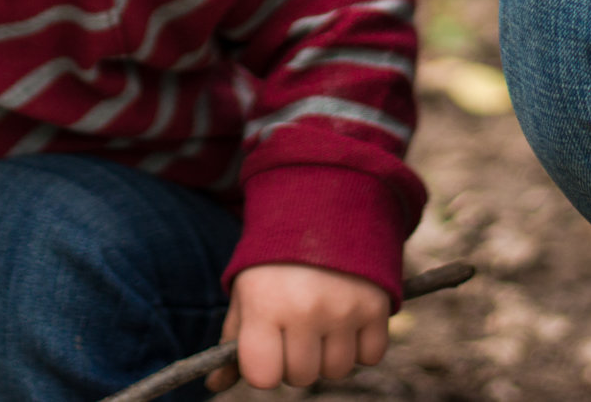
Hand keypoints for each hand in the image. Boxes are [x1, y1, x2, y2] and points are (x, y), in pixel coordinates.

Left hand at [208, 264, 390, 390]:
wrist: (323, 207)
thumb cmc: (275, 259)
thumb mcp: (246, 290)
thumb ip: (232, 339)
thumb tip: (214, 385)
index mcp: (265, 304)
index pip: (263, 377)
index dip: (263, 366)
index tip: (266, 348)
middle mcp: (305, 309)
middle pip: (301, 377)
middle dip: (296, 359)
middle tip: (295, 328)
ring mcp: (344, 309)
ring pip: (337, 371)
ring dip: (329, 354)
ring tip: (322, 320)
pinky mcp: (376, 306)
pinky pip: (370, 356)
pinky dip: (361, 345)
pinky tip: (348, 318)